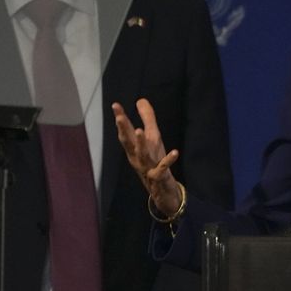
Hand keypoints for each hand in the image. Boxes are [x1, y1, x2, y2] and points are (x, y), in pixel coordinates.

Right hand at [112, 99, 184, 215]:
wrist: (161, 191)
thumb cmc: (154, 161)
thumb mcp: (152, 138)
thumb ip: (147, 118)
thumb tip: (141, 99)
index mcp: (134, 148)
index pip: (125, 131)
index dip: (120, 118)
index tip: (115, 105)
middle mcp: (137, 157)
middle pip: (128, 142)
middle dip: (124, 130)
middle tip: (119, 117)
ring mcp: (147, 168)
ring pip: (142, 155)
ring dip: (140, 143)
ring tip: (140, 130)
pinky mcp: (159, 177)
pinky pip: (163, 168)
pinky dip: (168, 161)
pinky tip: (175, 152)